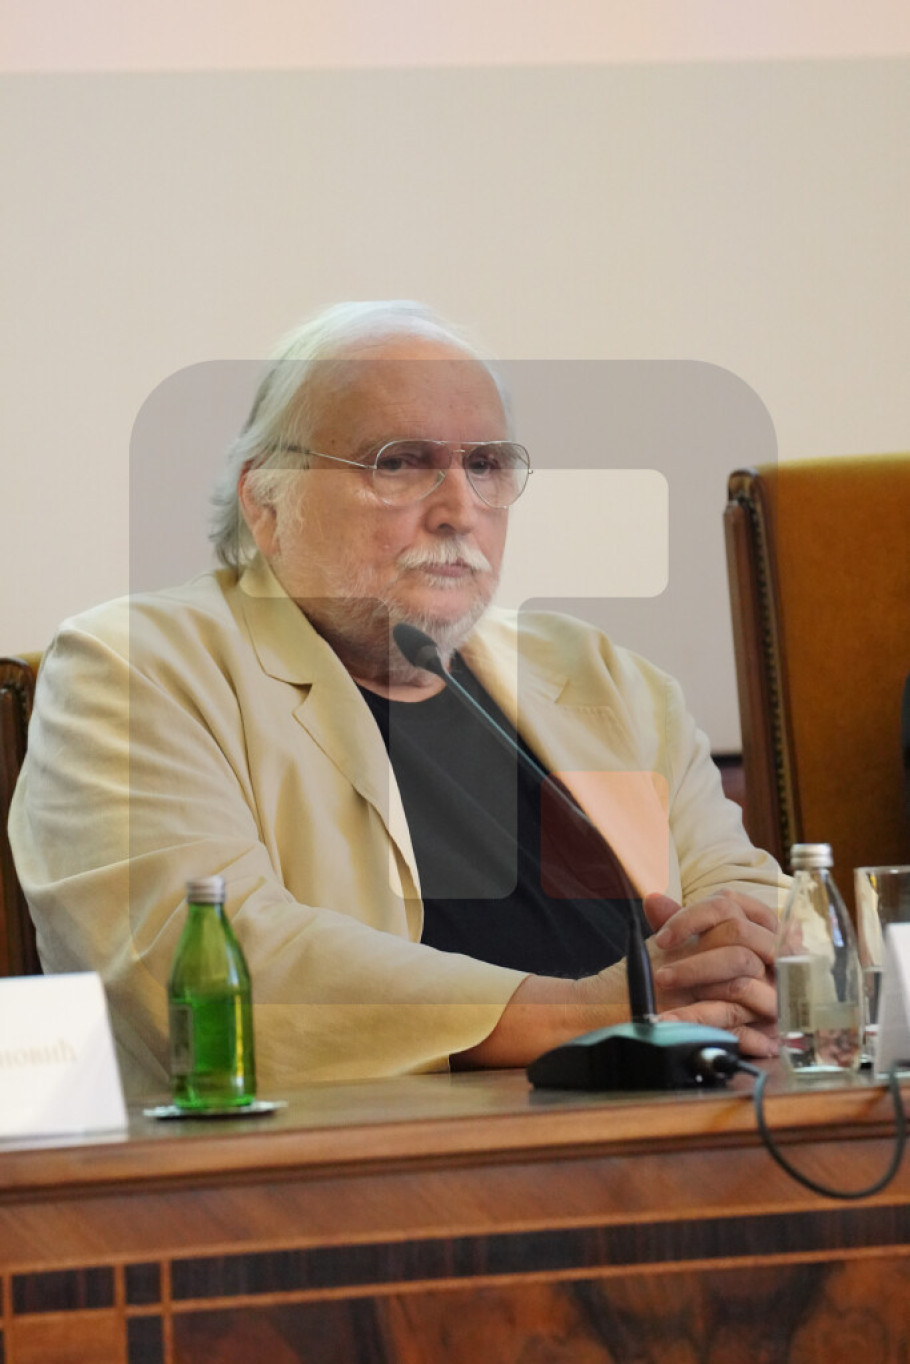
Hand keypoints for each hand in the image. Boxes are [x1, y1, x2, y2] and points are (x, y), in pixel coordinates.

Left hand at [643, 890, 778, 1057]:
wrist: (736, 1030)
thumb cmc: (709, 982)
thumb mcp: (691, 950)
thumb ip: (676, 925)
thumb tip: (653, 900)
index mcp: (752, 922)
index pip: (726, 903)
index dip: (692, 917)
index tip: (661, 940)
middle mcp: (770, 944)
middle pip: (736, 930)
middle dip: (694, 952)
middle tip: (659, 973)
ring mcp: (776, 976)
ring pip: (740, 961)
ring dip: (696, 973)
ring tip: (663, 987)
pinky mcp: (773, 1009)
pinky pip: (736, 1007)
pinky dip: (700, 1014)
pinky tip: (673, 1020)